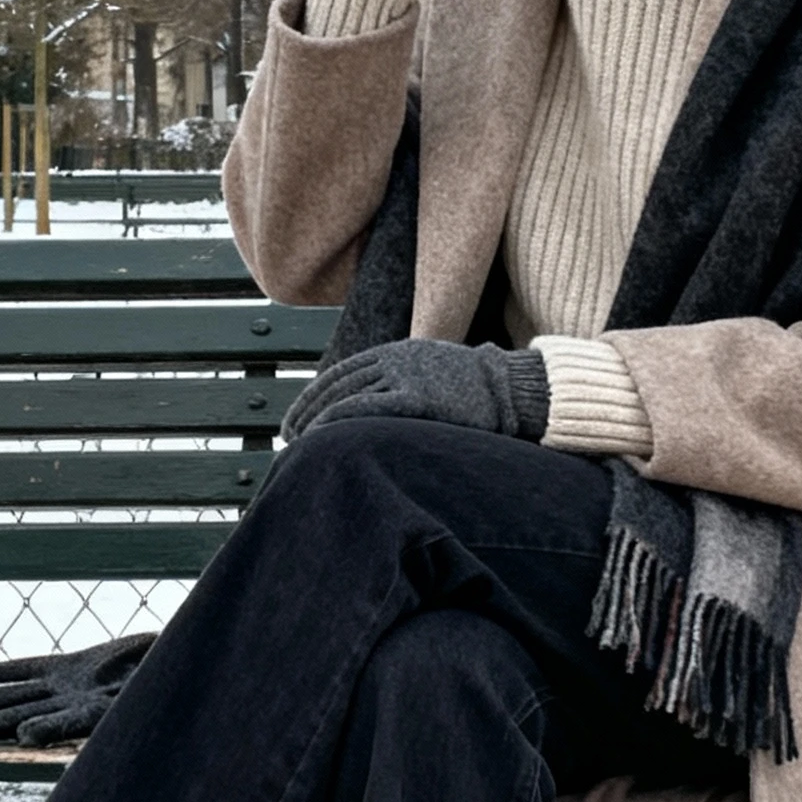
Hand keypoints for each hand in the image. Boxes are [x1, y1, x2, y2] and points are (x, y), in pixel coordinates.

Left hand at [0, 632, 158, 744]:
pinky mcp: (72, 667)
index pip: (70, 724)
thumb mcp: (158, 688)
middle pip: (37, 715)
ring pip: (29, 695)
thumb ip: (148, 694)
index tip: (26, 735)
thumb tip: (163, 697)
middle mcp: (82, 705)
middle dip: (6, 720)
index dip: (47, 729)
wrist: (170, 662)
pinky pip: (40, 670)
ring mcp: (73, 687)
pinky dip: (17, 671)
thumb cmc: (171, 678)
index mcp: (103, 714)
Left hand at [282, 339, 548, 443]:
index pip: (341, 374)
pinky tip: (320, 438)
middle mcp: (395, 359)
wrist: (514, 388)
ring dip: (316, 422)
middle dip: (307, 412)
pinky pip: (365, 408)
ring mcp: (406, 376)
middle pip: (336, 385)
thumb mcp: (435, 377)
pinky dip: (337, 421)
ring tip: (299, 449)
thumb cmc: (479, 393)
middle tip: (288, 439)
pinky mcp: (416, 397)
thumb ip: (405, 387)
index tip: (295, 421)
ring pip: (345, 397)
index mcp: (398, 353)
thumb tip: (381, 414)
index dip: (313, 398)